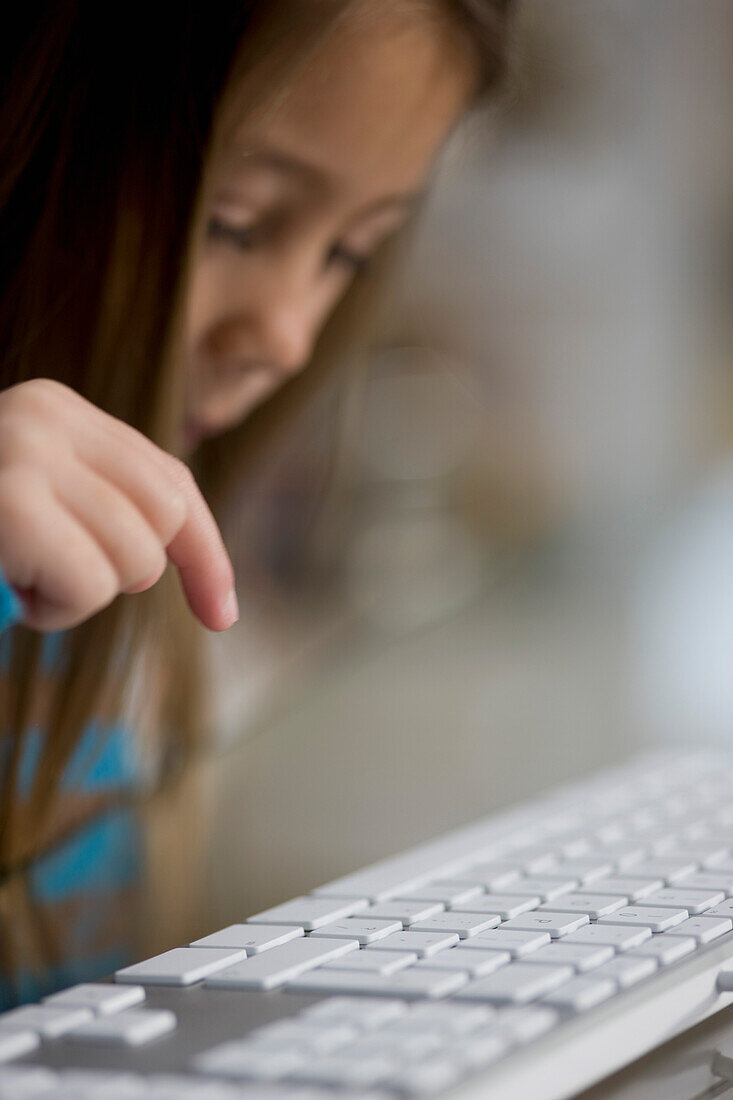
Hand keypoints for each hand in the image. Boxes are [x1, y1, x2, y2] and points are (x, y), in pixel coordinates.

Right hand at [0, 379, 236, 631]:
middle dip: (126, 570)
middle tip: (55, 574)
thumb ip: (109, 505)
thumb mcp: (39, 499)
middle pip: (167, 516)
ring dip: (80, 597)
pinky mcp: (9, 504)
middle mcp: (47, 415)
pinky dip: (56, 611)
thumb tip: (214, 586)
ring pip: (136, 558)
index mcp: (60, 409)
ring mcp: (27, 452)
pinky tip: (13, 591)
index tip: (221, 613)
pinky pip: (91, 585)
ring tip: (20, 577)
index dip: (205, 554)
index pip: (171, 481)